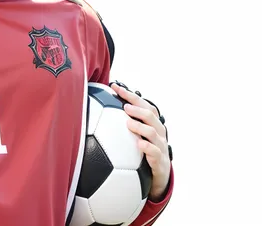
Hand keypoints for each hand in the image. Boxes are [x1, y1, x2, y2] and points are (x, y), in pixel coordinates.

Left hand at [110, 83, 170, 201]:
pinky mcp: (160, 160)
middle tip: (124, 107)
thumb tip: (101, 108)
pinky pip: (154, 152)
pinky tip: (138, 144)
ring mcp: (160, 145)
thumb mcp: (137, 135)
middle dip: (138, 108)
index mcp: (152, 122)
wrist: (158, 175)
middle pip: (150, 115)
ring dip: (140, 126)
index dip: (131, 95)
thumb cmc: (145, 151)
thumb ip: (125, 122)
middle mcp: (158, 131)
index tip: (115, 87)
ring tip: (128, 123)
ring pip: (153, 132)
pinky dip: (147, 147)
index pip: (144, 104)